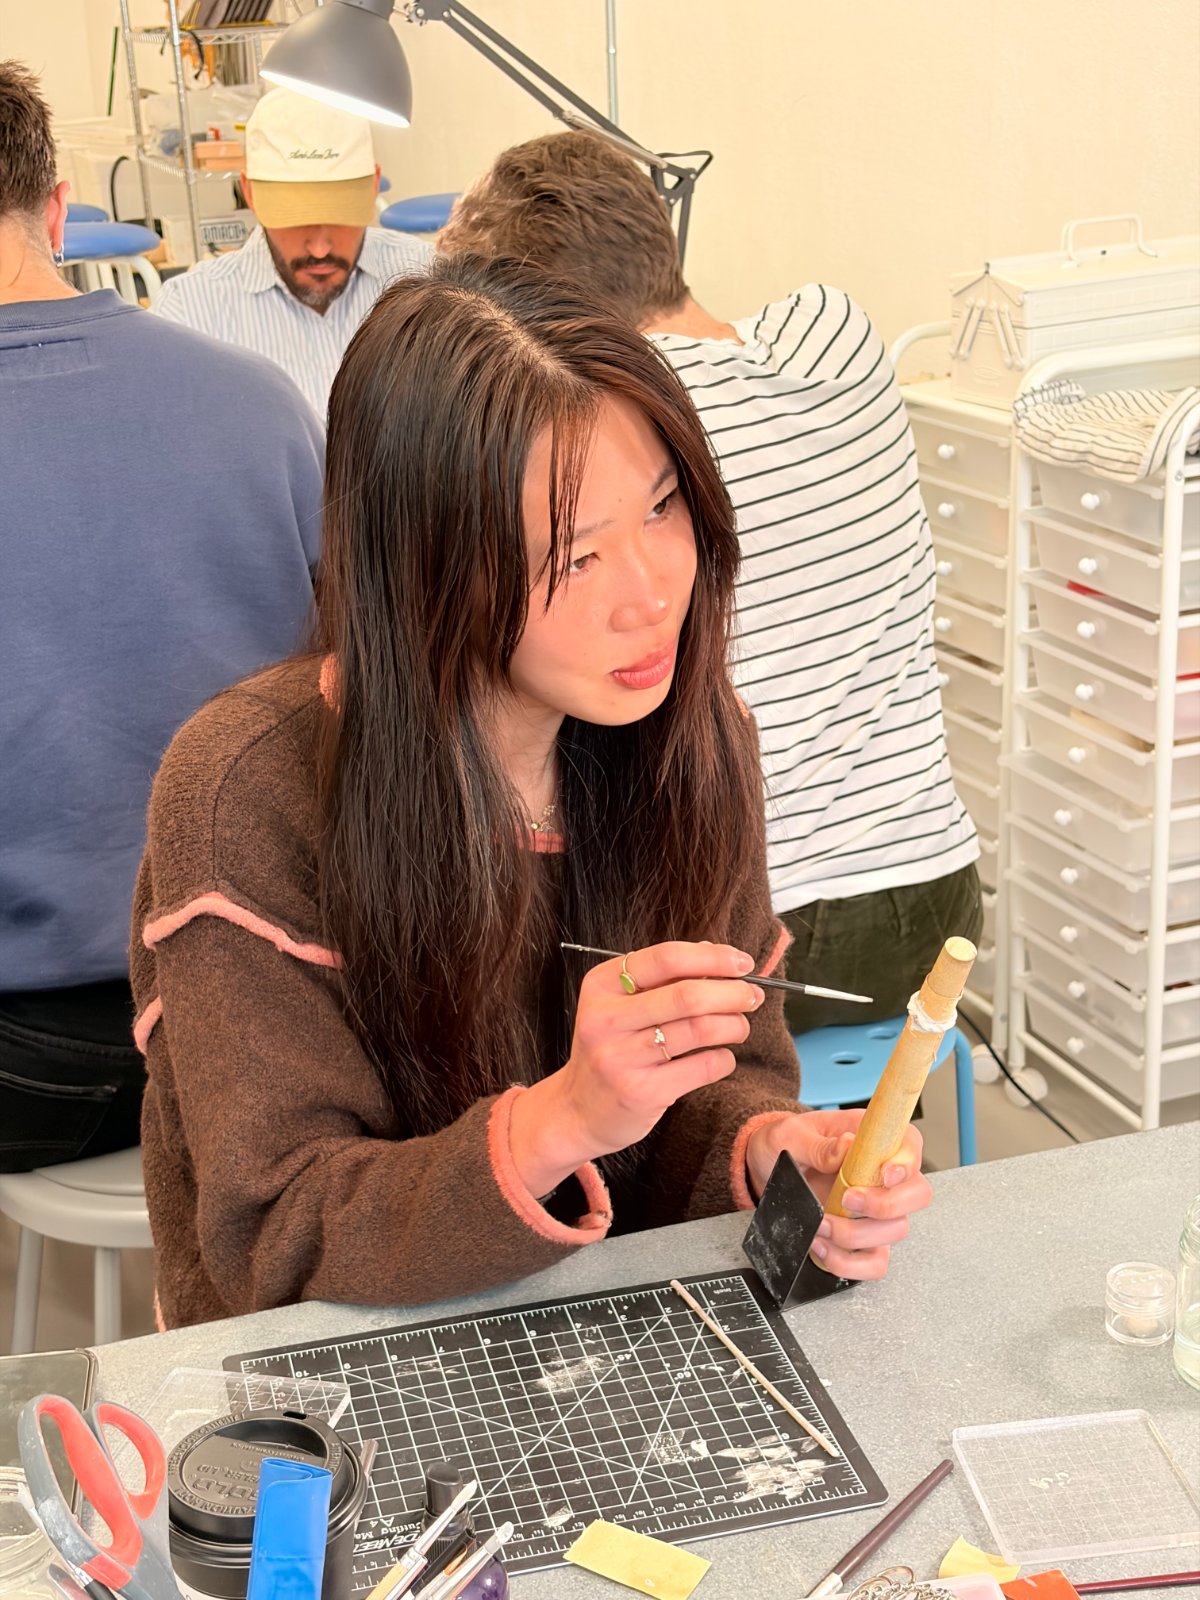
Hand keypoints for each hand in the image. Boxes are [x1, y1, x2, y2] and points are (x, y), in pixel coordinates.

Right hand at [509, 941, 763, 1195]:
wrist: (578, 1110)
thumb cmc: (611, 1048)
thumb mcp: (619, 1005)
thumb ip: (662, 978)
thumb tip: (716, 953)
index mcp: (601, 986)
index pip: (666, 958)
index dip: (712, 957)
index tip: (743, 962)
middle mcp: (605, 1019)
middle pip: (687, 996)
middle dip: (732, 992)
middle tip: (753, 995)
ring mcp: (622, 1058)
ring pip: (699, 1030)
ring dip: (734, 1024)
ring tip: (740, 1025)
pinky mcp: (642, 1092)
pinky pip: (702, 1067)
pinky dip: (723, 1059)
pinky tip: (721, 1057)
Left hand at [746, 1108, 931, 1280]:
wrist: (764, 1170)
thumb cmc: (783, 1145)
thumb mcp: (790, 1135)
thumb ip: (819, 1143)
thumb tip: (846, 1146)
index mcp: (872, 1139)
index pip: (911, 1146)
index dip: (906, 1163)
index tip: (884, 1174)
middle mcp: (881, 1175)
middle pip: (917, 1194)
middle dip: (884, 1204)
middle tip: (846, 1199)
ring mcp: (875, 1210)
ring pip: (896, 1230)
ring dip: (856, 1234)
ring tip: (822, 1224)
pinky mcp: (861, 1239)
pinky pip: (874, 1262)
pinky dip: (850, 1263)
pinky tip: (823, 1248)